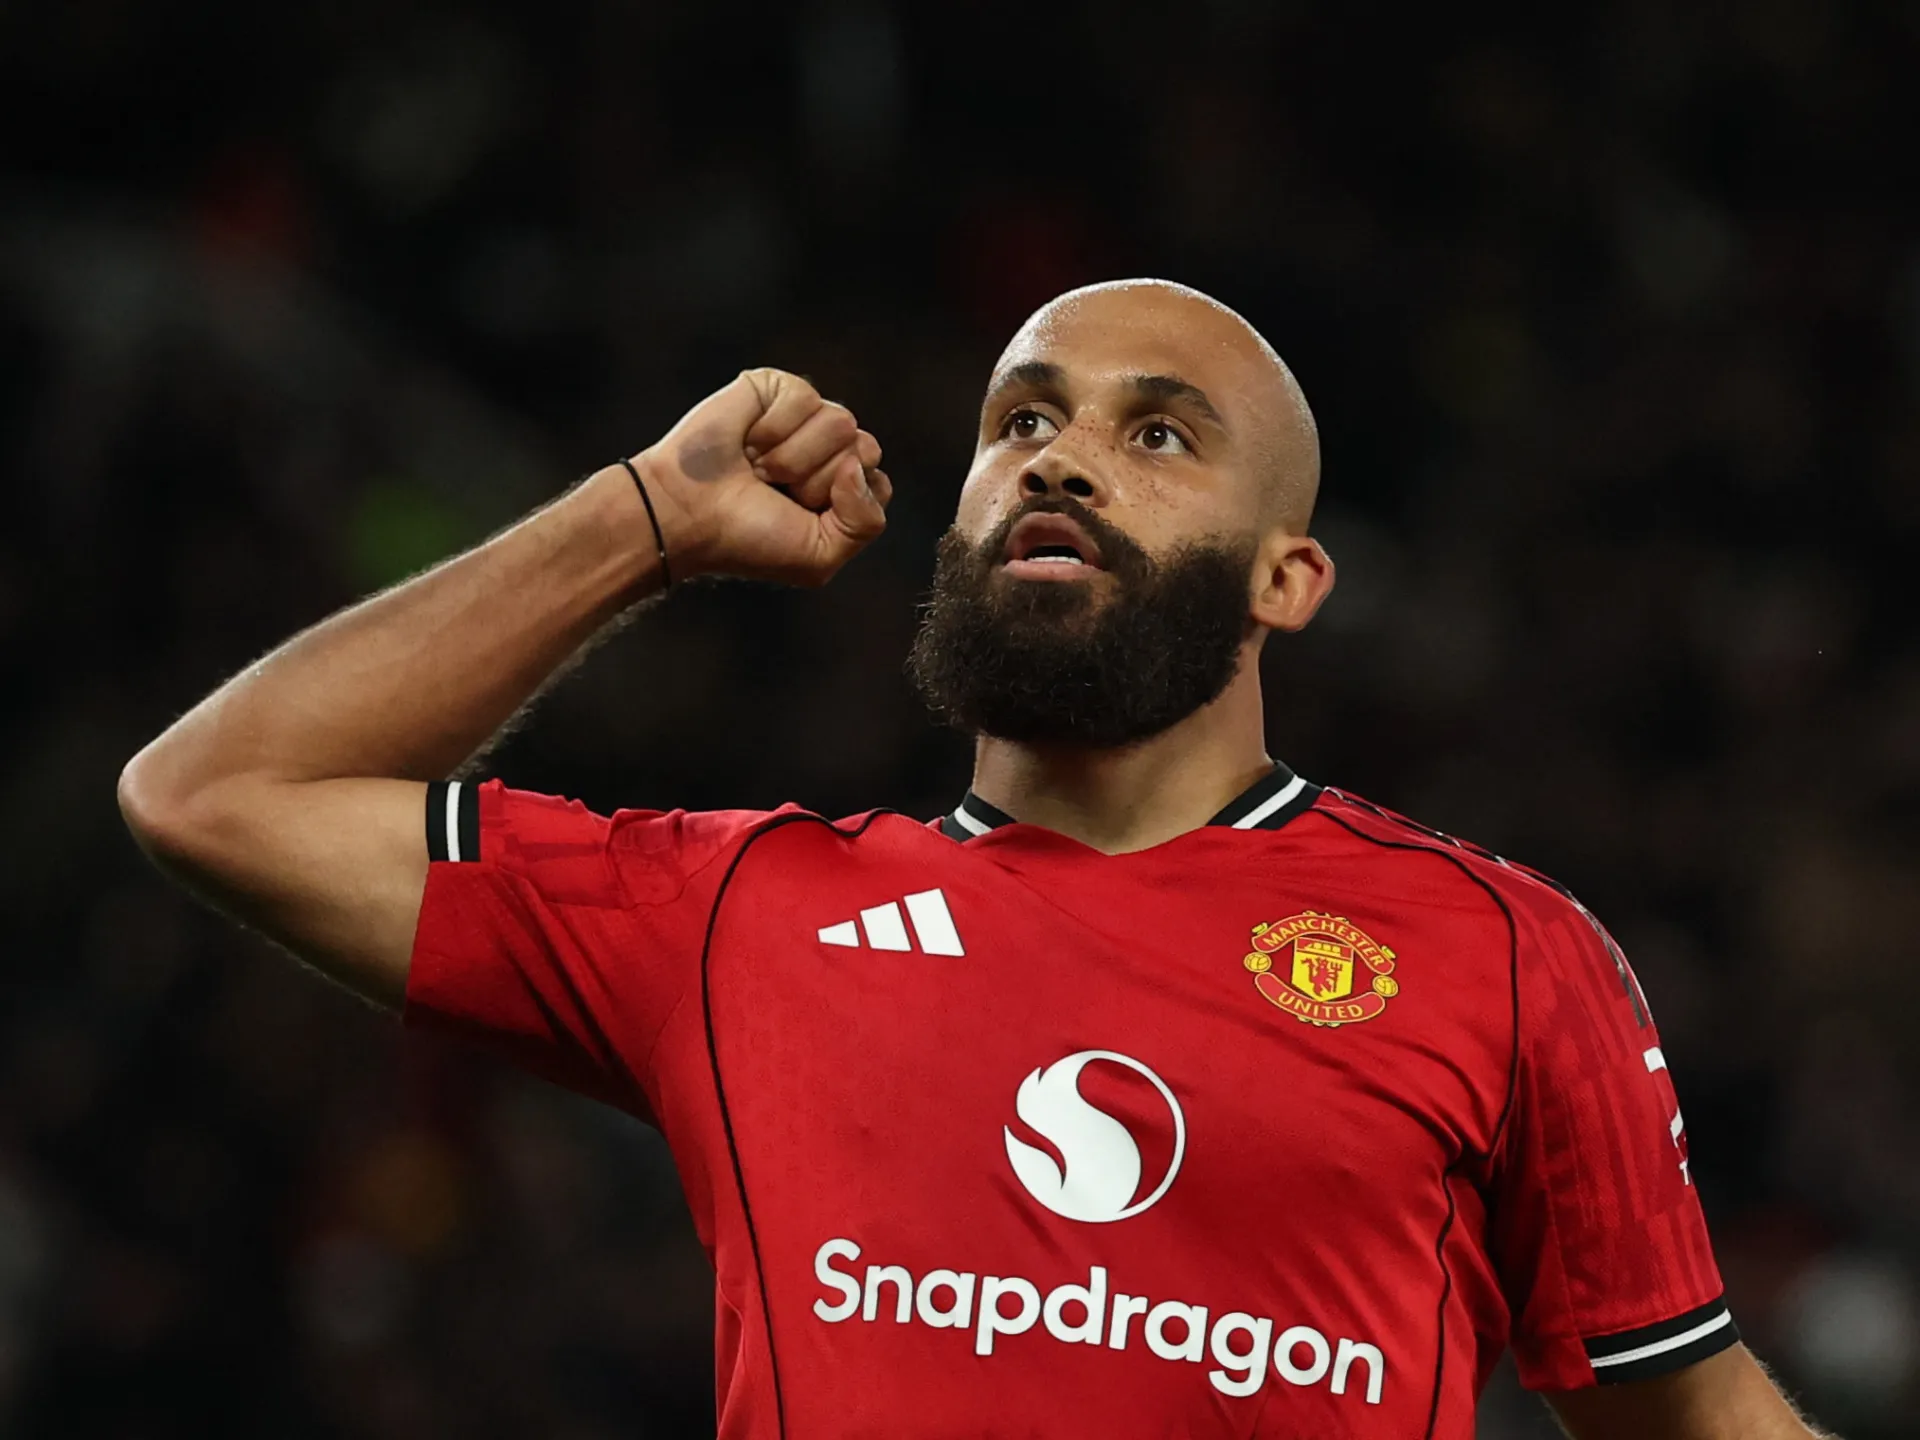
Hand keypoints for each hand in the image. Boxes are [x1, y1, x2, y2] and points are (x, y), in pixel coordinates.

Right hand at [629, 369, 891, 585]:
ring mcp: (806, 417)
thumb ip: (866, 523)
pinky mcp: (777, 388)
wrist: (688, 513)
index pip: (878, 484)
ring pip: (841, 423)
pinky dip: (774, 427)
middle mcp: (830, 450)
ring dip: (792, 456)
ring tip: (757, 467)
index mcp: (843, 490)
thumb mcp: (819, 555)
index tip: (799, 515)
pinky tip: (747, 441)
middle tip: (775, 490)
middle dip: (819, 479)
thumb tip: (856, 465)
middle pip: (866, 449)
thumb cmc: (747, 537)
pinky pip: (806, 397)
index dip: (843, 504)